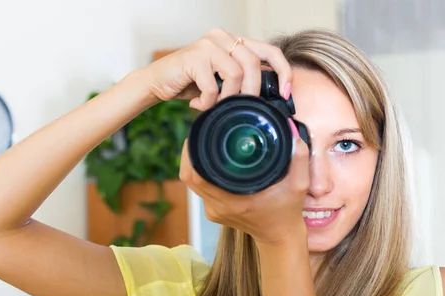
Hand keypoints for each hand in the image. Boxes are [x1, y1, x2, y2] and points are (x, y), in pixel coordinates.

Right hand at [139, 28, 291, 110]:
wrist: (157, 82)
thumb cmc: (191, 84)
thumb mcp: (223, 82)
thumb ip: (243, 82)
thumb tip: (270, 98)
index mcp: (235, 41)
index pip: (270, 51)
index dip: (283, 72)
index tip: (286, 94)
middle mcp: (223, 37)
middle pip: (255, 64)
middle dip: (252, 92)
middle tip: (243, 109)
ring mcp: (208, 44)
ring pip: (237, 74)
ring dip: (229, 98)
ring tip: (215, 106)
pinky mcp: (194, 56)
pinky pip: (213, 86)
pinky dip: (208, 102)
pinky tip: (198, 105)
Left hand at [179, 119, 310, 246]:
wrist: (279, 236)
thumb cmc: (288, 211)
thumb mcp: (299, 185)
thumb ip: (298, 159)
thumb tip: (294, 134)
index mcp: (235, 200)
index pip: (198, 175)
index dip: (193, 152)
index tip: (201, 133)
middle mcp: (219, 207)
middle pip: (189, 176)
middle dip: (190, 152)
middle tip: (200, 132)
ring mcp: (213, 211)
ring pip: (191, 182)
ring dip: (193, 162)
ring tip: (203, 142)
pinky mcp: (212, 212)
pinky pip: (198, 189)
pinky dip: (200, 173)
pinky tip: (210, 161)